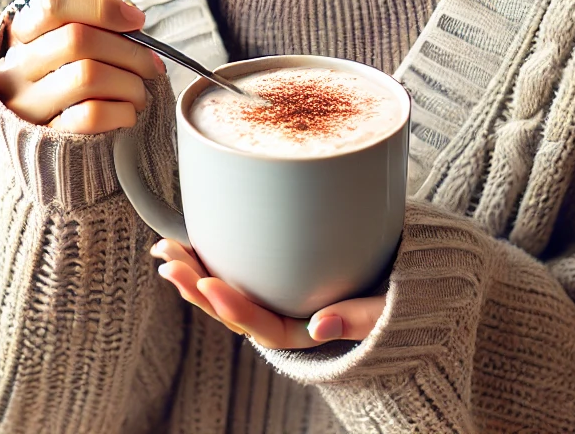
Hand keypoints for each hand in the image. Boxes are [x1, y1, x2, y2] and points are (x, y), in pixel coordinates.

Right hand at [0, 0, 164, 133]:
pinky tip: (128, 111)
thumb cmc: (67, 79)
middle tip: (152, 63)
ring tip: (141, 90)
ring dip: (130, 82)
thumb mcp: (73, 38)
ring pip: (88, 76)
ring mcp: (27, 105)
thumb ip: (88, 6)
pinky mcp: (46, 137)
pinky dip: (122, 110)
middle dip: (129, 49)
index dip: (102, 6)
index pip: (54, 3)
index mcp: (21, 34)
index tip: (136, 19)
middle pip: (77, 39)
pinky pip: (91, 115)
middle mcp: (15, 67)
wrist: (49, 147)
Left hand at [151, 239, 385, 348]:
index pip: (263, 326)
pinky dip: (210, 259)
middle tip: (169, 261)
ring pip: (227, 293)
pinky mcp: (274, 276)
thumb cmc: (396, 296)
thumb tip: (320, 324)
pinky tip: (189, 243)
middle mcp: (285, 317)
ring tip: (165, 251)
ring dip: (194, 273)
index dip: (234, 309)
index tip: (209, 286)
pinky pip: (236, 274)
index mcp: (307, 331)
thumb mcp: (386, 310)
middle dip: (197, 286)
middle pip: (233, 311)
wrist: (408, 285)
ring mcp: (276, 297)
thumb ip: (357, 318)